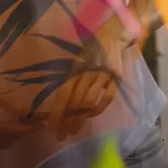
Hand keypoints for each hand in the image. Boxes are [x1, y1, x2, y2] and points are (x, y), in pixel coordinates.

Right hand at [0, 82, 45, 148]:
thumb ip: (9, 105)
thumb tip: (25, 111)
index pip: (13, 132)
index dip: (29, 130)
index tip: (42, 125)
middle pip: (7, 141)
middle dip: (22, 134)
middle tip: (35, 123)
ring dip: (13, 136)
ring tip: (24, 122)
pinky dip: (3, 135)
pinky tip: (9, 122)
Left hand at [46, 15, 132, 139]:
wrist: (116, 31)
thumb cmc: (93, 44)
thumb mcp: (77, 58)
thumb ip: (71, 76)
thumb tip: (60, 99)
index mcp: (75, 68)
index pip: (63, 95)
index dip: (57, 112)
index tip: (51, 127)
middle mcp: (87, 72)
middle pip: (75, 102)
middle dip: (67, 121)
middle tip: (61, 135)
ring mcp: (103, 75)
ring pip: (89, 101)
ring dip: (80, 119)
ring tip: (74, 130)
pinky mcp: (116, 76)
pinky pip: (108, 96)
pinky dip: (100, 108)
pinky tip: (92, 115)